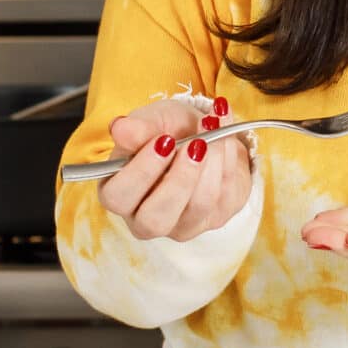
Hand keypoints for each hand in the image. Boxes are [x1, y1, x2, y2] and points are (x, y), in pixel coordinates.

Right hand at [100, 97, 250, 242]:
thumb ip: (137, 128)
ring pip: (199, 205)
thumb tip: (120, 128)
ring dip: (211, 160)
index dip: (141, 171)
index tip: (163, 141)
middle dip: (180, 179)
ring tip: (211, 125)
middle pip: (156, 220)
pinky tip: (224, 135)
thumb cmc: (168, 130)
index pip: (118, 198)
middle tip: (195, 143)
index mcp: (120, 194)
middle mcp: (147, 219)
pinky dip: (228, 159)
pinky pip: (225, 195)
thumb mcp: (151, 122)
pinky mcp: (216, 218)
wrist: (205, 132)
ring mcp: (184, 224)